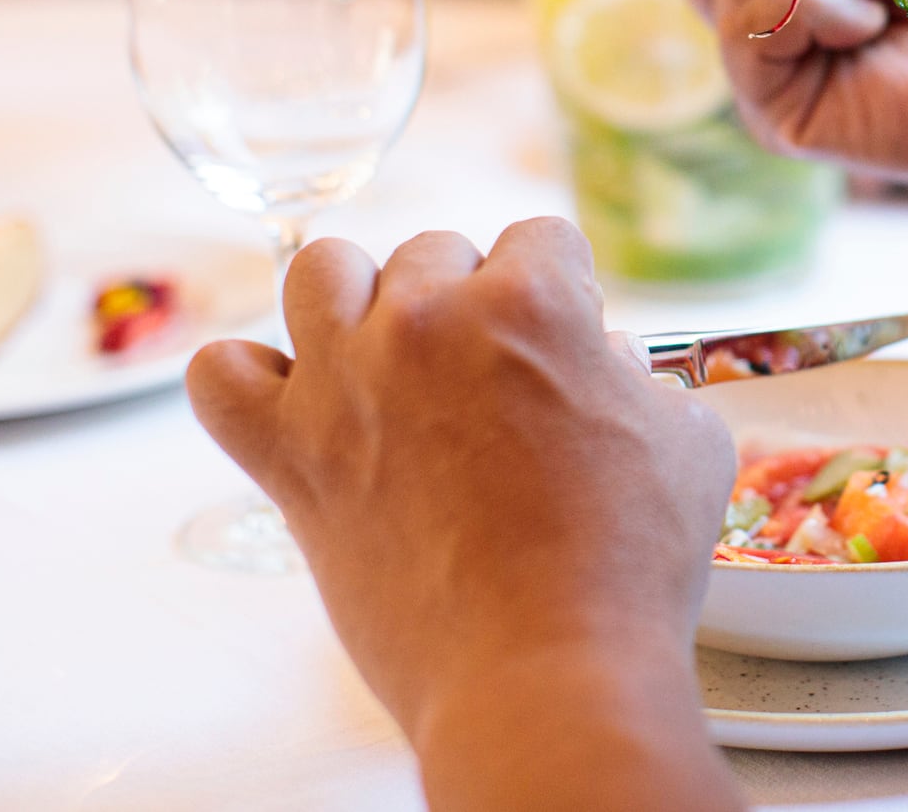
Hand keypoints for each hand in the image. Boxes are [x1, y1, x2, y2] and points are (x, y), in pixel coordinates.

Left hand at [184, 221, 736, 769]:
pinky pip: (220, 376)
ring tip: (394, 356)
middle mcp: (427, 322)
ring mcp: (346, 384)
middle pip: (436, 252)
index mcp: (529, 302)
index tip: (570, 343)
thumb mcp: (686, 440)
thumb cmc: (625, 563)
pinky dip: (251, 379)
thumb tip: (604, 367)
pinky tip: (300, 406)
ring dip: (361, 299)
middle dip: (473, 300)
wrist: (543, 668)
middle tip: (497, 378)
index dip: (567, 292)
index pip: (541, 239)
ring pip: (320, 271)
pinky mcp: (289, 458)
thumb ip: (641, 379)